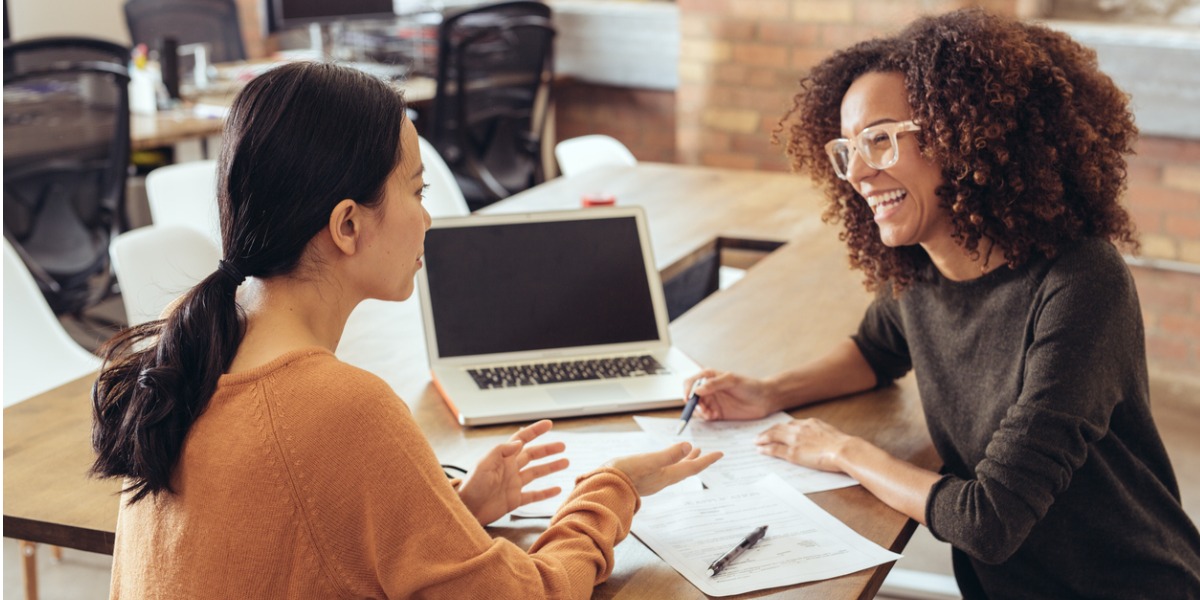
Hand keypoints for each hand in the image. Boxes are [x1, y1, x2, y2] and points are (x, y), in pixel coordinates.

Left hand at [458, 420, 568, 525]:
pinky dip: (546, 492)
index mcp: (503, 457)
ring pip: (536, 473)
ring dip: (550, 467)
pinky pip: (534, 495)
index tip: (549, 424)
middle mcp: (510, 469)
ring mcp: (513, 484)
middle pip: (533, 455)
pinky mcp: (514, 500)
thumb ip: (501, 451)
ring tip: (565, 462)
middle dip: (548, 450)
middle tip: (563, 446)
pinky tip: (556, 489)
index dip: (535, 431)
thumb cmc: (471, 486)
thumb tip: (519, 441)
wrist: (466, 509)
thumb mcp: (484, 464)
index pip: (522, 439)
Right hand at [604, 442, 722, 495]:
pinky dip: (668, 462)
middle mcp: (662, 479)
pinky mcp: (641, 479)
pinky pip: (662, 470)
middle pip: (685, 469)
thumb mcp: (649, 461)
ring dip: (683, 460)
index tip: (720, 453)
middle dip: (696, 460)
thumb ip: (668, 455)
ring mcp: (652, 480)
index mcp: (667, 475)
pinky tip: (662, 461)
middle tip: (706, 453)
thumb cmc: (624, 475)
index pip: (692, 467)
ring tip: (688, 452)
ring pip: (673, 469)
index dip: (707, 460)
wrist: (603, 489)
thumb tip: (688, 445)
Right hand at [684, 369, 774, 421]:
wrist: (765, 399)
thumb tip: (697, 390)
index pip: (691, 382)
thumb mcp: (732, 381)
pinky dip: (706, 418)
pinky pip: (705, 417)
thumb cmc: (750, 386)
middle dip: (693, 404)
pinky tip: (714, 416)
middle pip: (691, 397)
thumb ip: (714, 384)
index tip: (688, 398)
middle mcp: (709, 390)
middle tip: (701, 408)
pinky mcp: (717, 413)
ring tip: (710, 413)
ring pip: (697, 408)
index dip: (686, 390)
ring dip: (700, 412)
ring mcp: (713, 402)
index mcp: (709, 377)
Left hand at [755, 418, 853, 471]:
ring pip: (774, 436)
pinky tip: (760, 450)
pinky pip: (775, 450)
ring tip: (756, 441)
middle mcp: (800, 428)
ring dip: (763, 438)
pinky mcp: (793, 452)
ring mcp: (795, 440)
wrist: (844, 450)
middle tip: (760, 435)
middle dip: (768, 432)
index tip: (776, 430)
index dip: (781, 428)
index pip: (790, 424)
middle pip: (779, 428)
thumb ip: (820, 433)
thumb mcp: (830, 433)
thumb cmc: (842, 445)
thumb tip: (819, 438)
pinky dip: (766, 449)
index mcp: (810, 423)